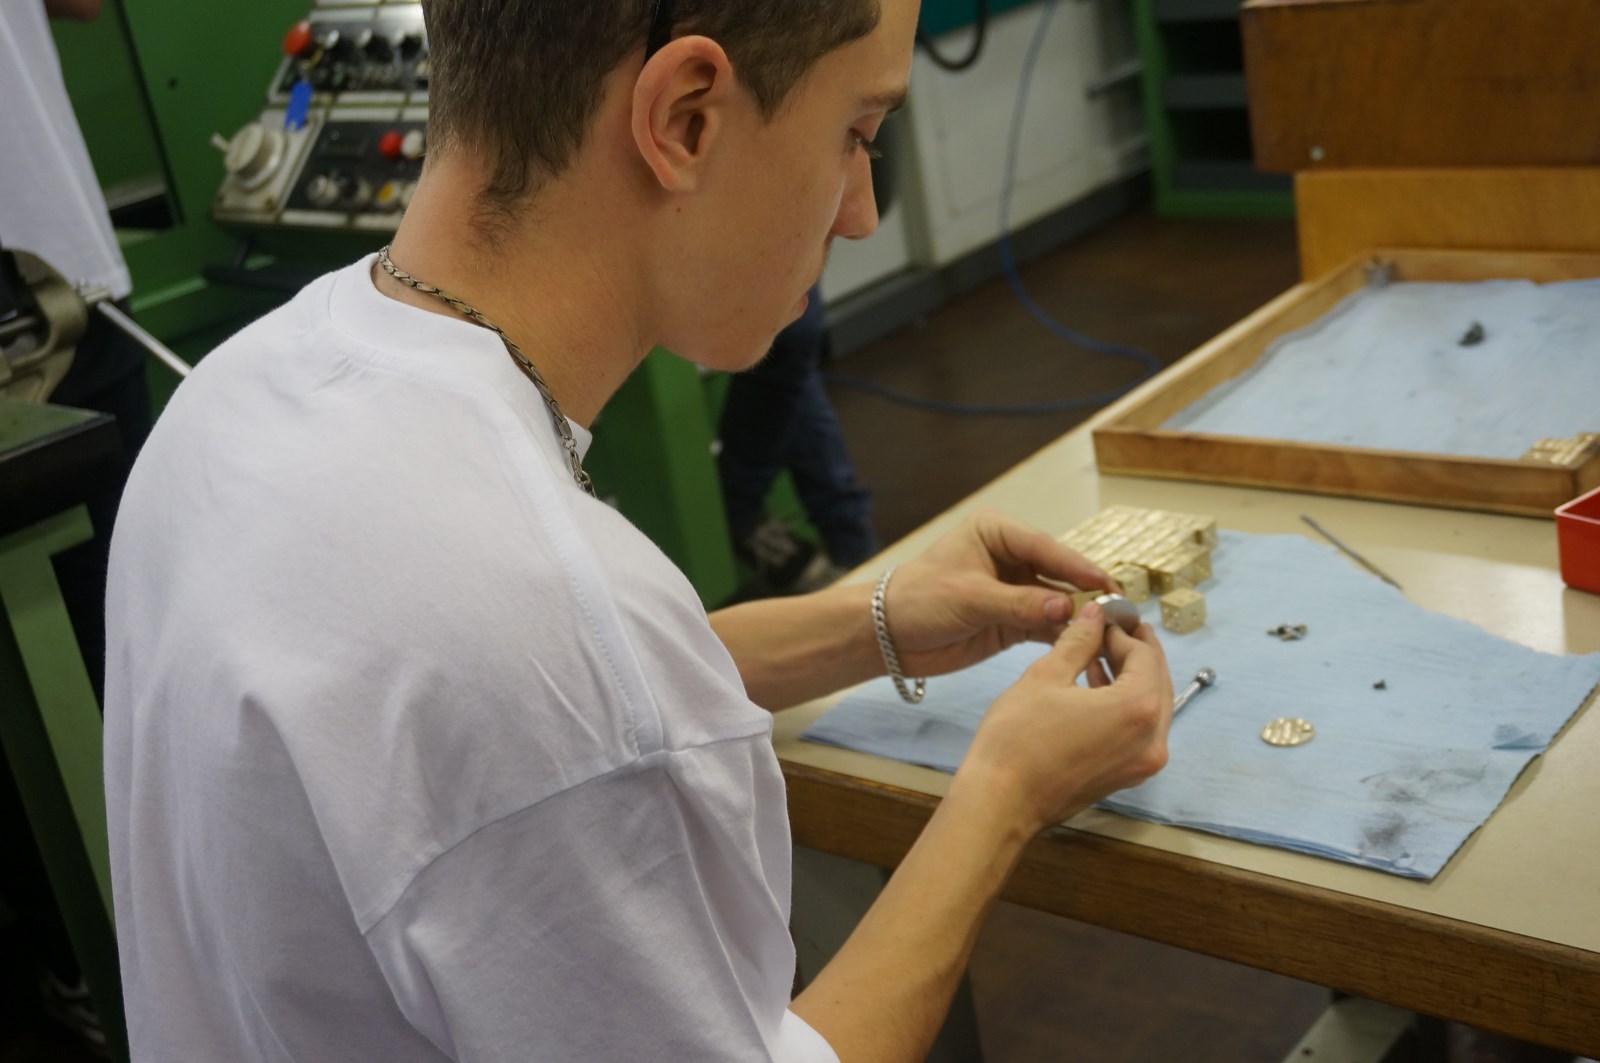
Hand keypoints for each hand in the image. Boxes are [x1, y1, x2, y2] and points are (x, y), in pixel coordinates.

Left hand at [880, 509, 1117, 678]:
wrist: (888, 636)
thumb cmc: (919, 600)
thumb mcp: (970, 598)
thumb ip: (1020, 604)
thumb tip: (1066, 609)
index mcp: (997, 533)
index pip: (1046, 547)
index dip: (1077, 567)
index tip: (1105, 584)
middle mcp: (1010, 556)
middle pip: (1058, 572)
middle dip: (1085, 592)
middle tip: (1119, 609)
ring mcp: (1013, 589)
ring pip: (1056, 600)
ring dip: (1078, 615)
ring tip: (1110, 630)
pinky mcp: (1012, 619)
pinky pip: (1045, 624)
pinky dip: (1063, 634)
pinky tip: (1086, 644)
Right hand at [957, 601, 1172, 834]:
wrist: (1001, 803)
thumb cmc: (1018, 739)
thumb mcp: (1046, 677)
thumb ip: (1078, 641)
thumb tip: (1095, 614)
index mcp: (1138, 709)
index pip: (1144, 655)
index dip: (1124, 631)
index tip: (1105, 615)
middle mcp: (1153, 739)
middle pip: (1156, 680)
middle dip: (1135, 652)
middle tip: (1112, 628)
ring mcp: (1143, 763)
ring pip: (1150, 706)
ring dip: (1130, 677)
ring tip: (1099, 653)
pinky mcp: (1127, 776)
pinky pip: (1139, 730)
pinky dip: (1124, 704)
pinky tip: (1096, 687)